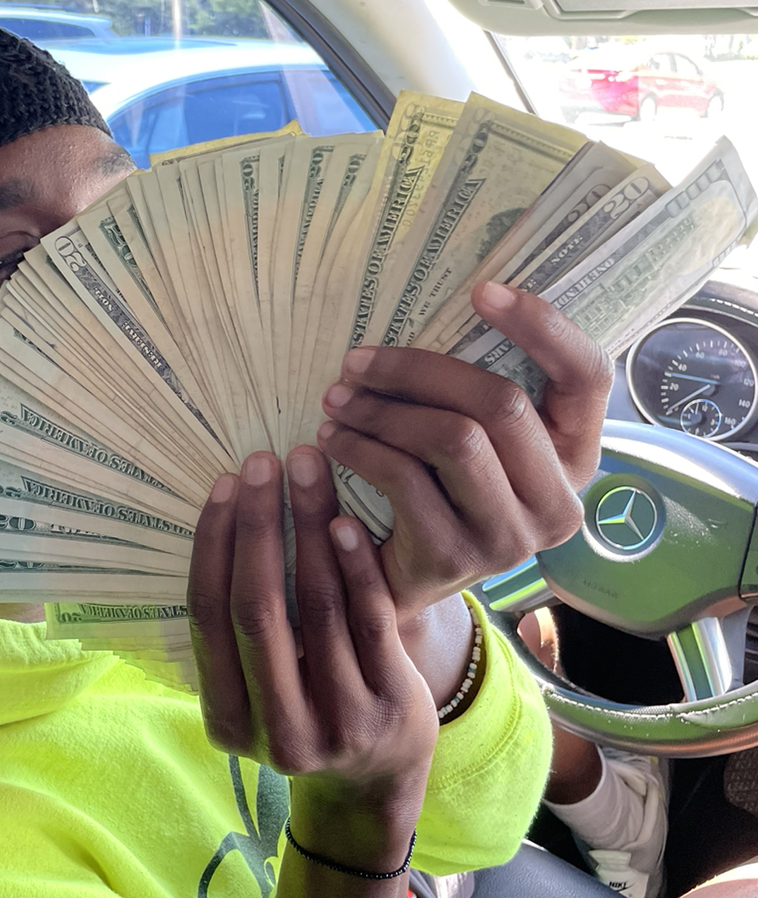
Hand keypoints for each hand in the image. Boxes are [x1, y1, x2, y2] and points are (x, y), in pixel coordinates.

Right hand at [188, 445, 436, 870]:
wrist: (375, 780)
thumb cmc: (303, 713)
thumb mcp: (255, 694)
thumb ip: (236, 636)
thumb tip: (222, 524)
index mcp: (226, 723)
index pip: (209, 619)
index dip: (213, 546)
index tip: (225, 485)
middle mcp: (276, 731)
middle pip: (257, 610)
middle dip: (257, 527)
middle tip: (264, 463)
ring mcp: (338, 723)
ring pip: (316, 608)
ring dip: (308, 530)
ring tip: (309, 471)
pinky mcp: (390, 706)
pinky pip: (369, 620)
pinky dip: (355, 566)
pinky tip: (345, 521)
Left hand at [317, 282, 611, 623]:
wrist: (399, 586)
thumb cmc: (435, 495)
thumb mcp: (473, 446)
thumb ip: (477, 397)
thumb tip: (448, 309)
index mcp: (576, 458)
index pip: (586, 376)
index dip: (542, 325)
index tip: (481, 290)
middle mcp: (557, 501)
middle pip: (502, 403)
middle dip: (418, 370)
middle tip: (355, 361)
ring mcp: (511, 537)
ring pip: (453, 439)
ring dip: (381, 411)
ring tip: (336, 400)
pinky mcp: (455, 558)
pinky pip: (405, 481)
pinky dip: (360, 450)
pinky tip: (331, 440)